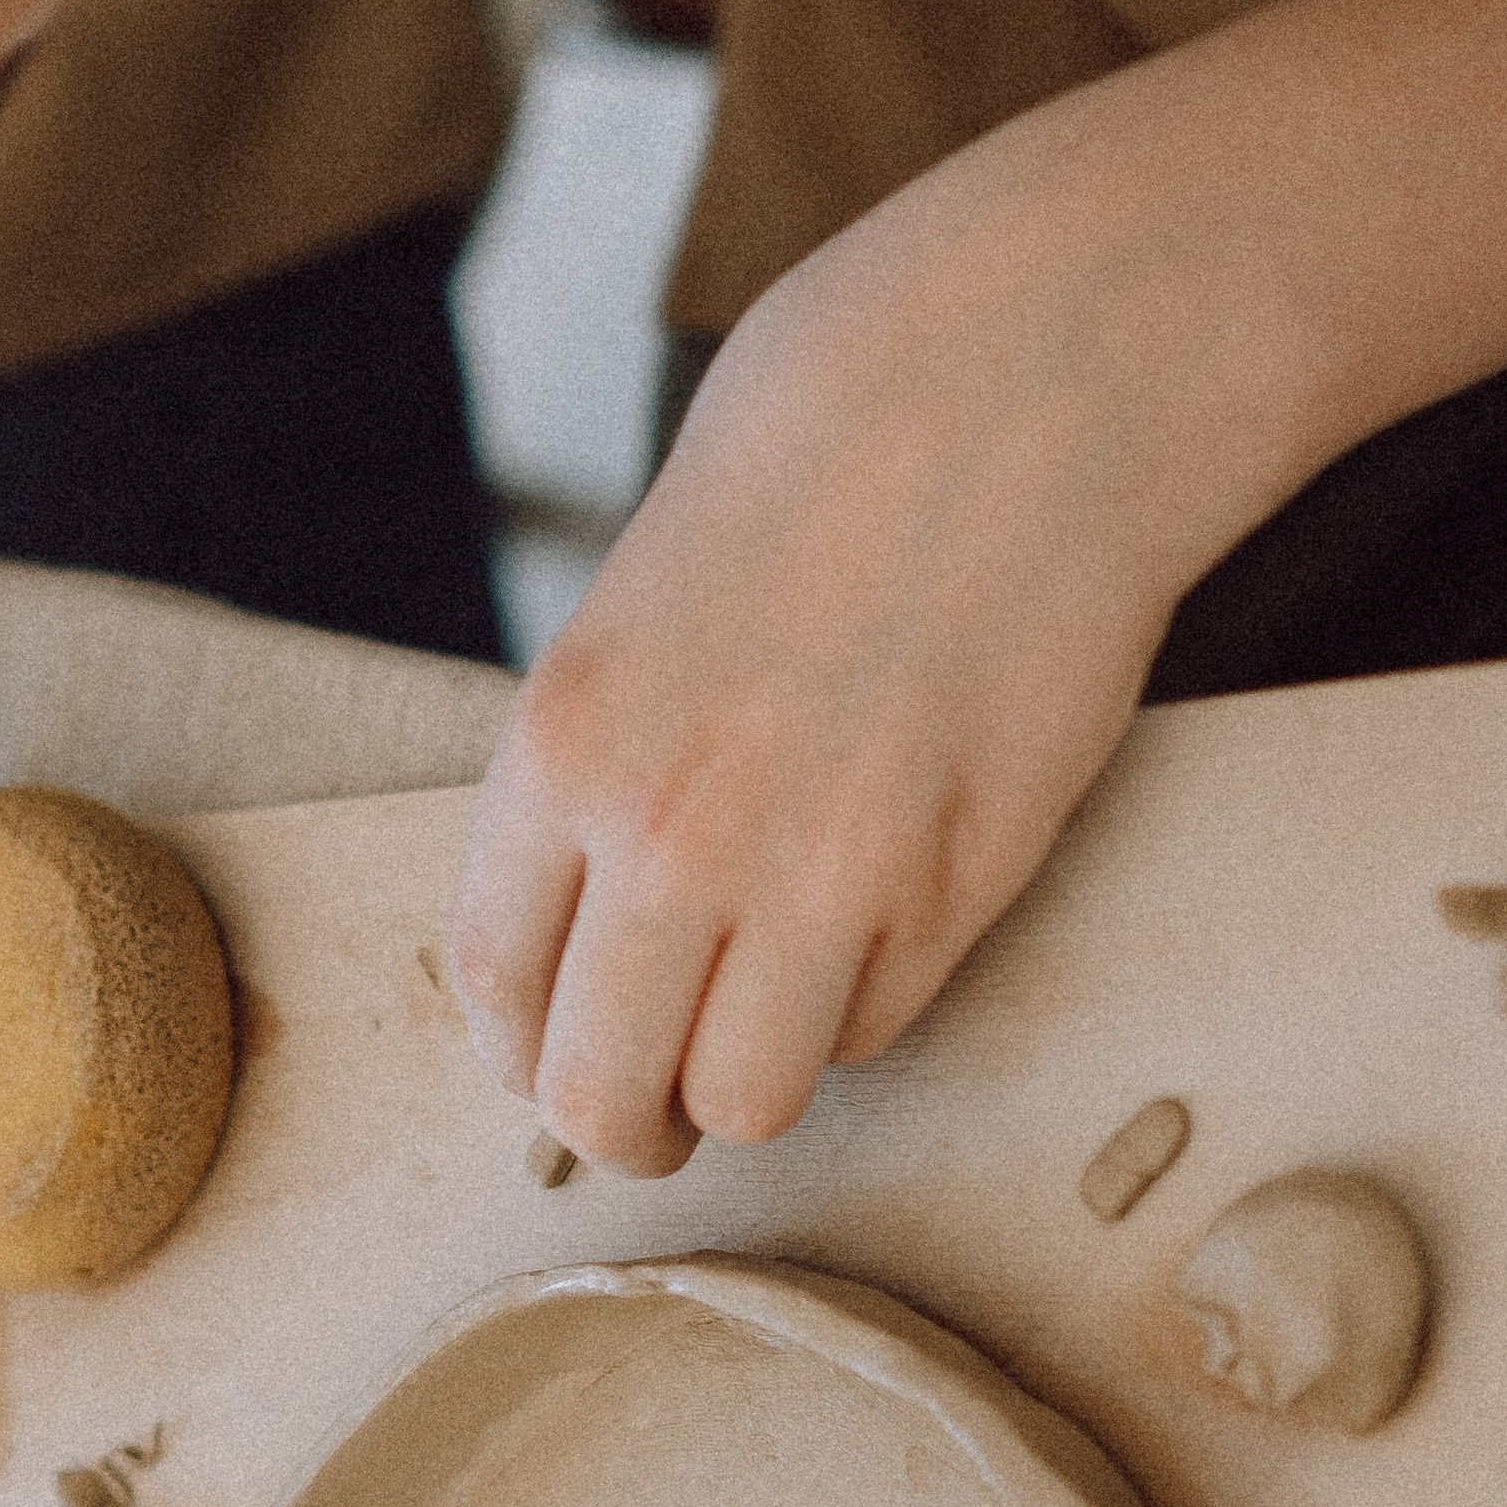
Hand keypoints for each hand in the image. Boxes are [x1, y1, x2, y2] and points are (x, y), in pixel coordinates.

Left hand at [451, 172, 1206, 1171]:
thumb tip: (590, 922)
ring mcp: (819, 869)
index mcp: (565, 743)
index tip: (553, 1058)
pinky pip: (874, 1027)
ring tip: (768, 1025)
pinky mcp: (955, 882)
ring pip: (747, 1099)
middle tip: (654, 1107)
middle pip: (599, 1093)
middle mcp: (670, 830)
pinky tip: (876, 914)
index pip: (494, 982)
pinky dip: (863, 1006)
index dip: (520, 1051)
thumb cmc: (823, 461)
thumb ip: (601, 769)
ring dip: (749, 1082)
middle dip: (622, 1122)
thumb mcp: (642, 607)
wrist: (1012, 384)